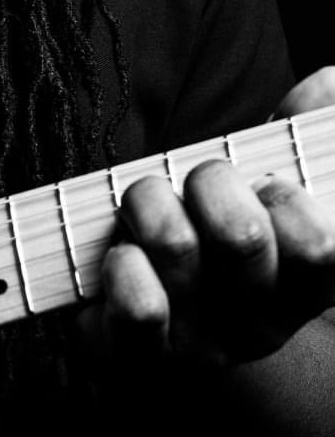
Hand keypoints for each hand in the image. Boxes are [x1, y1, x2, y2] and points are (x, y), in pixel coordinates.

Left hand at [81, 67, 334, 367]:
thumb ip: (303, 135)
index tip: (266, 184)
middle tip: (197, 179)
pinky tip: (121, 252)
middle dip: (209, 183)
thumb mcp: (268, 188)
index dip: (291, 203)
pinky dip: (123, 266)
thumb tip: (329, 80)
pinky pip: (137, 312)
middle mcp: (260, 321)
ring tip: (143, 202)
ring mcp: (201, 344)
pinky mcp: (138, 356)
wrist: (161, 326)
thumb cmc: (219, 240)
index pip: (325, 249)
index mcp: (304, 283)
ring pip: (179, 253)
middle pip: (243, 239)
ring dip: (150, 203)